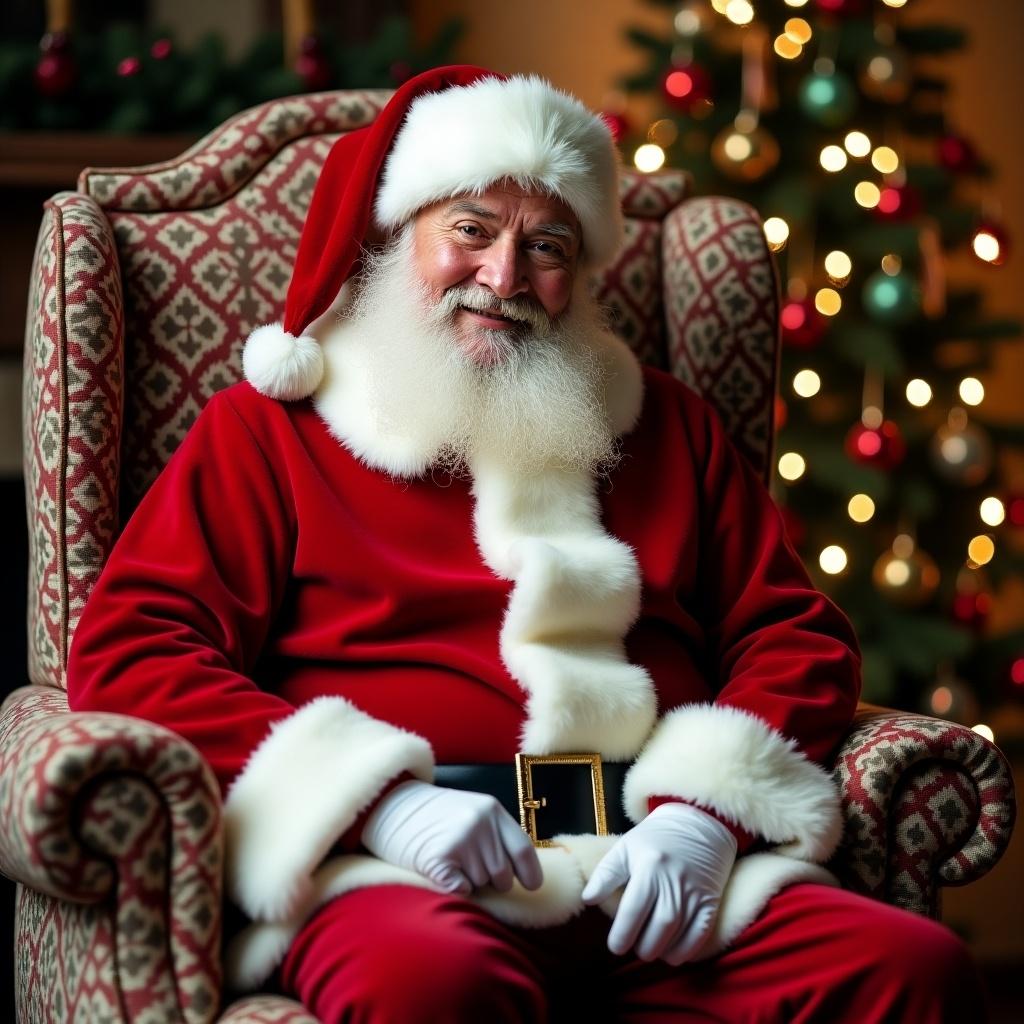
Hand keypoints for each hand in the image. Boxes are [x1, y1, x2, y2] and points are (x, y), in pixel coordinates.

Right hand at [361, 779, 542, 893]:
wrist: (388, 806)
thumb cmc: (429, 815)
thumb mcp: (469, 810)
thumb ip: (494, 833)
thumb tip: (518, 871)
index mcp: (491, 809)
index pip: (523, 849)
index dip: (530, 873)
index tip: (531, 886)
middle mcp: (481, 823)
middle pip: (502, 876)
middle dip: (488, 879)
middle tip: (464, 863)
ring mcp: (461, 840)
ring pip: (481, 886)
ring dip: (468, 882)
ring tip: (449, 860)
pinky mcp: (441, 859)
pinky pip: (461, 892)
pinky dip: (453, 889)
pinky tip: (440, 872)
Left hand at [581, 802, 736, 964]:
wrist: (696, 824)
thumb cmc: (654, 839)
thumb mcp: (625, 848)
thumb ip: (605, 874)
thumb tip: (587, 899)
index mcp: (649, 867)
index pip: (633, 910)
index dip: (622, 934)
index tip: (615, 946)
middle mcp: (673, 881)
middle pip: (658, 927)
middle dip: (642, 946)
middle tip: (632, 947)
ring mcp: (694, 892)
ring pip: (678, 933)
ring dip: (661, 950)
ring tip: (648, 949)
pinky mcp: (710, 901)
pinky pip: (700, 934)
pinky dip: (686, 950)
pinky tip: (672, 952)